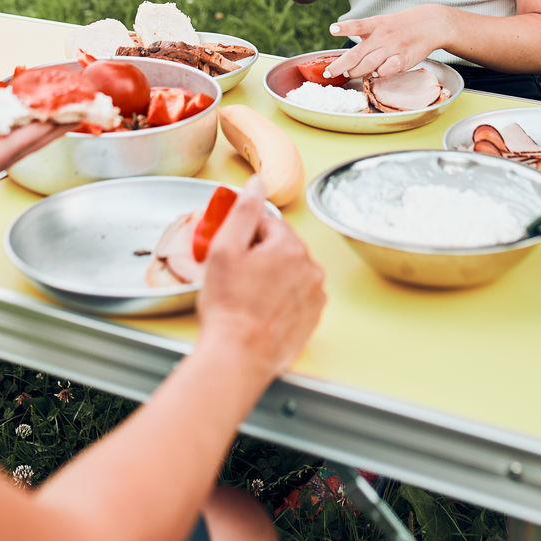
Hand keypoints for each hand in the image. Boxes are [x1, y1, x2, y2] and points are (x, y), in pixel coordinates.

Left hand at [0, 98, 69, 241]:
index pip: (3, 112)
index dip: (25, 100)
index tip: (44, 87)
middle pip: (22, 126)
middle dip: (48, 112)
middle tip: (72, 98)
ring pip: (28, 137)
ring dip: (53, 123)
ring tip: (76, 108)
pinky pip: (17, 148)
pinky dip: (38, 135)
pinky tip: (56, 124)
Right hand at [198, 178, 325, 380]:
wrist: (238, 356)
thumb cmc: (229, 307)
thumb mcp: (225, 249)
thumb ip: (244, 211)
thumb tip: (256, 183)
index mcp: (290, 246)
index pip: (268, 223)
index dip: (245, 236)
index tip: (233, 253)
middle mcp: (310, 267)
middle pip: (281, 247)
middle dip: (260, 256)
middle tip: (236, 277)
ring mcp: (315, 294)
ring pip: (290, 271)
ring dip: (272, 276)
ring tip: (248, 297)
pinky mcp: (314, 317)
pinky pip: (297, 294)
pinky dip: (282, 298)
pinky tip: (262, 310)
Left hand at [326, 5, 444, 78]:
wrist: (429, 24)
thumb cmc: (400, 25)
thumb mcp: (381, 21)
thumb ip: (365, 34)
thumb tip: (349, 52)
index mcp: (375, 25)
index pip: (357, 25)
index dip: (344, 28)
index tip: (332, 29)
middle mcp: (382, 36)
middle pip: (357, 53)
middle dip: (341, 65)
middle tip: (329, 72)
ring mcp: (392, 48)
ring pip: (369, 64)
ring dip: (356, 71)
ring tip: (348, 74)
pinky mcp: (403, 59)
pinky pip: (387, 70)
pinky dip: (379, 74)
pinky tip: (374, 74)